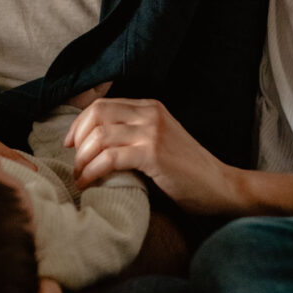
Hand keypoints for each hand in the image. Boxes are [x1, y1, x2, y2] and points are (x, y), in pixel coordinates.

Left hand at [65, 97, 242, 214]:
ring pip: (99, 136)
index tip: (71, 144)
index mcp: (150, 107)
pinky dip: (92, 171)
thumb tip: (94, 144)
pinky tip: (89, 183)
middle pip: (96, 114)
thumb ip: (134, 134)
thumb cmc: (188, 171)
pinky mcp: (153, 153)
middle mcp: (150, 113)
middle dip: (78, 139)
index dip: (80, 123)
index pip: (102, 105)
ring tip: (80, 176)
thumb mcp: (160, 141)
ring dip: (82, 159)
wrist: (221, 187)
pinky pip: (109, 158)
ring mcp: (152, 131)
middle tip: (73, 162)